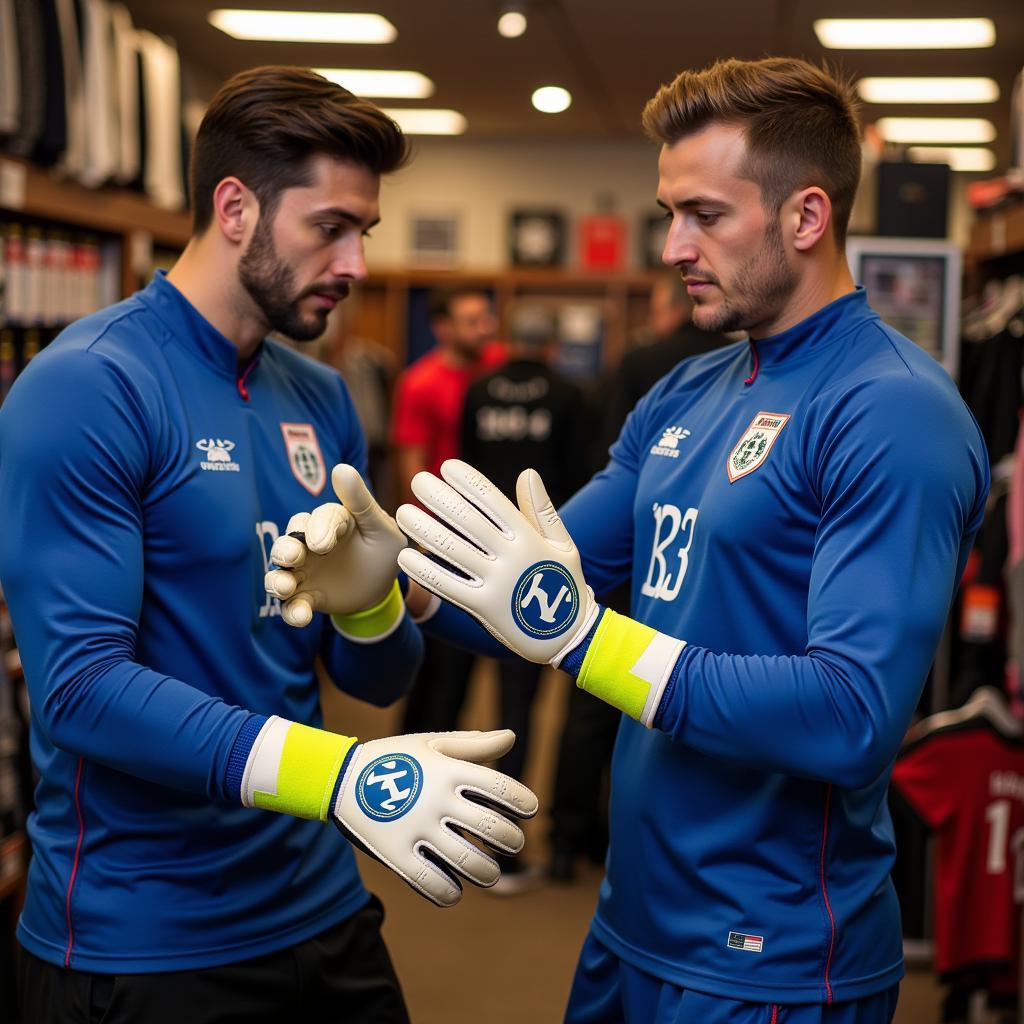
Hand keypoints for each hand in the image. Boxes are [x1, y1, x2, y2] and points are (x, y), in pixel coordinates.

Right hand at [266, 465, 405, 626]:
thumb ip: (361, 502)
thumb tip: (342, 468)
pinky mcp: (304, 596)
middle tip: (292, 557)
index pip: (320, 518)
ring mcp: (304, 570)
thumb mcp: (381, 528)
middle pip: (290, 541)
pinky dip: (292, 611)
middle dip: (286, 549)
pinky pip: (291, 604)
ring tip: (284, 588)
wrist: (382, 589)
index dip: (318, 529)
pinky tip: (302, 617)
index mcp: (332, 522)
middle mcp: (311, 543)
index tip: (323, 544)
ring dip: (277, 579)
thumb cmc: (383, 550)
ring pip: (281, 572)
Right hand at [333, 729, 538, 906]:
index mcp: (448, 770)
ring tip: (487, 871)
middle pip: (494, 830)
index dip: (524, 802)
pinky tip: (454, 889)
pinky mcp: (396, 855)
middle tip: (511, 844)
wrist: (338, 778)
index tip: (528, 811)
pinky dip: (451, 894)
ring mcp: (416, 828)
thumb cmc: (393, 759)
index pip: (502, 789)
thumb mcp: (430, 744)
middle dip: (512, 842)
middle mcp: (436, 799)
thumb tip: (511, 737)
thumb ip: (473, 744)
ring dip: (487, 873)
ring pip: (470, 864)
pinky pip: (433, 885)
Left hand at [396, 460, 597, 664]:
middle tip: (418, 481)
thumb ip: (542, 510)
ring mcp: (497, 584)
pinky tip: (406, 556)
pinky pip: (448, 586)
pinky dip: (425, 571)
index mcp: (529, 538)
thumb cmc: (564, 583)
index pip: (494, 502)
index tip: (447, 467)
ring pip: (452, 550)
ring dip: (424, 529)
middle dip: (440, 497)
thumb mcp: (563, 544)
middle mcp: (511, 558)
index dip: (469, 482)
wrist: (570, 636)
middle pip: (468, 521)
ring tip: (403, 513)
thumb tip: (527, 473)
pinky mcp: (484, 609)